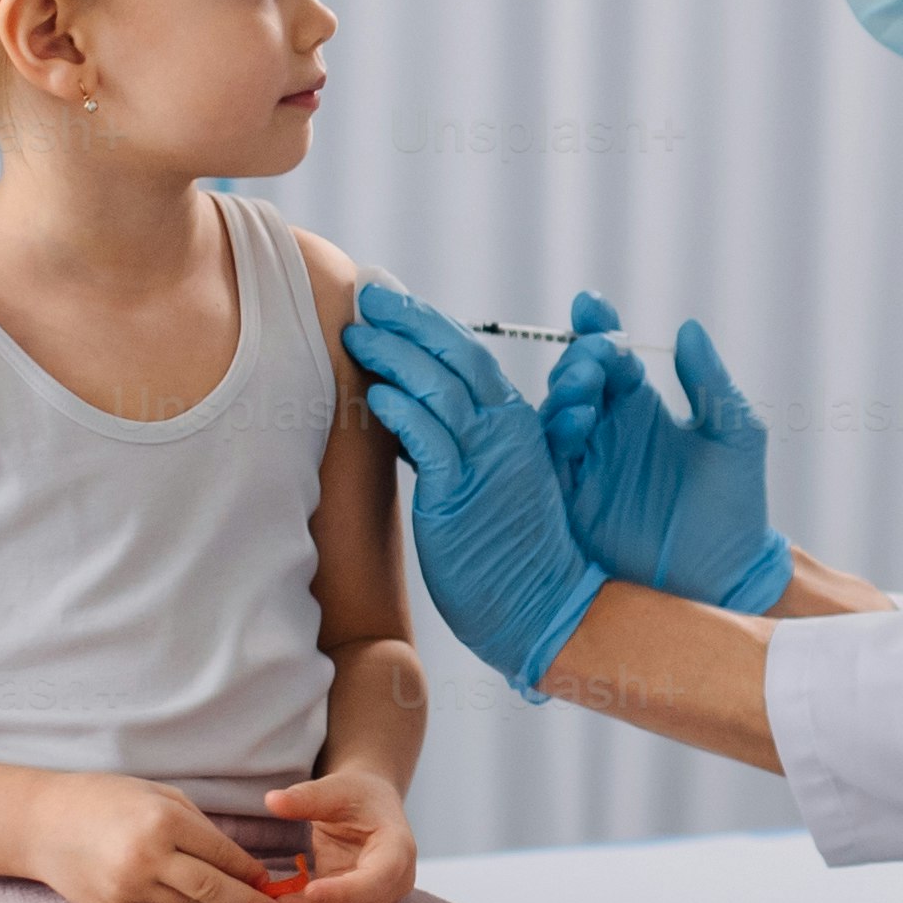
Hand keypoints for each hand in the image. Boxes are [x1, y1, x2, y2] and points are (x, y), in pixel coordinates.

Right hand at [25, 776, 300, 902]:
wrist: (40, 825)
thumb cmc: (104, 800)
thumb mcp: (157, 795)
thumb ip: (198, 827)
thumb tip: (239, 863)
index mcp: (162, 822)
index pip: (222, 854)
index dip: (250, 871)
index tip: (270, 880)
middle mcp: (148, 859)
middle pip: (214, 892)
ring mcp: (130, 890)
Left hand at [264, 766, 415, 902]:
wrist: (372, 808)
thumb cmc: (360, 796)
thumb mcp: (337, 789)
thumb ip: (307, 797)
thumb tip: (272, 801)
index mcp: (397, 849)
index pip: (378, 879)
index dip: (346, 891)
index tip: (309, 891)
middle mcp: (393, 883)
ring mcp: (375, 900)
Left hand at [344, 285, 612, 695]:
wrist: (545, 607)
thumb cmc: (514, 551)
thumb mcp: (495, 481)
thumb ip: (463, 443)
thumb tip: (411, 414)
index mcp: (516, 423)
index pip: (469, 356)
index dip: (428, 324)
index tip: (392, 304)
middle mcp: (506, 432)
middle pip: (457, 356)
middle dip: (410, 320)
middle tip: (368, 295)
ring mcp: (488, 461)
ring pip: (440, 389)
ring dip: (396, 355)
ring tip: (357, 333)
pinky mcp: (464, 495)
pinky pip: (431, 440)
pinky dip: (402, 411)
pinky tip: (375, 392)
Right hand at [538, 292, 792, 613]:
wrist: (727, 579)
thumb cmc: (736, 509)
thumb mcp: (735, 438)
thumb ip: (711, 384)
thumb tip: (688, 328)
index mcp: (641, 408)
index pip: (612, 355)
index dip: (597, 326)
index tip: (589, 303)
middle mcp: (606, 430)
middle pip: (577, 378)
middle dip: (580, 359)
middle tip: (594, 357)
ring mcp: (586, 465)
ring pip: (556, 415)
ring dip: (564, 394)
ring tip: (585, 391)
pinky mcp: (571, 501)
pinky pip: (548, 463)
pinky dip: (553, 438)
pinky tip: (571, 426)